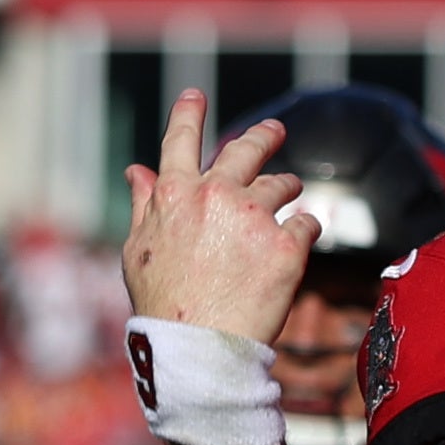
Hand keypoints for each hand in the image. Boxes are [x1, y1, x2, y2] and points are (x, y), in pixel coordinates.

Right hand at [121, 91, 316, 342]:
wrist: (199, 349)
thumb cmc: (162, 306)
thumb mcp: (138, 252)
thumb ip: (144, 206)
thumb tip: (135, 171)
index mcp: (174, 194)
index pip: (180, 139)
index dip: (187, 113)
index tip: (195, 95)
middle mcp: (216, 194)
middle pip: (246, 149)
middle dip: (263, 136)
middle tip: (274, 131)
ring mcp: (254, 217)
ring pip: (282, 184)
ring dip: (287, 186)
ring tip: (292, 191)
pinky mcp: (287, 245)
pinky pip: (308, 223)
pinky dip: (306, 228)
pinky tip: (302, 239)